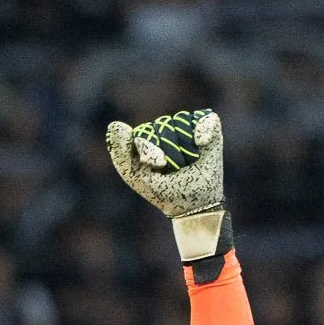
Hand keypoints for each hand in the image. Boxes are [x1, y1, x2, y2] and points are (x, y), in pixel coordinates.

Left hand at [105, 109, 223, 217]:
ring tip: (188, 162)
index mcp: (146, 136)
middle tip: (175, 169)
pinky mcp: (208, 126)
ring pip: (181, 122)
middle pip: (163, 126)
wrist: (194, 205)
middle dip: (170, 151)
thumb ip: (120, 152)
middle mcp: (165, 127)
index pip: (144, 132)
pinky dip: (204, 131)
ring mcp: (187, 126)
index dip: (151, 150)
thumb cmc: (163, 191)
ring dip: (186, 148)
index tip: (159, 165)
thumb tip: (114, 124)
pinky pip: (205, 119)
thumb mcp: (135, 176)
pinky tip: (202, 144)